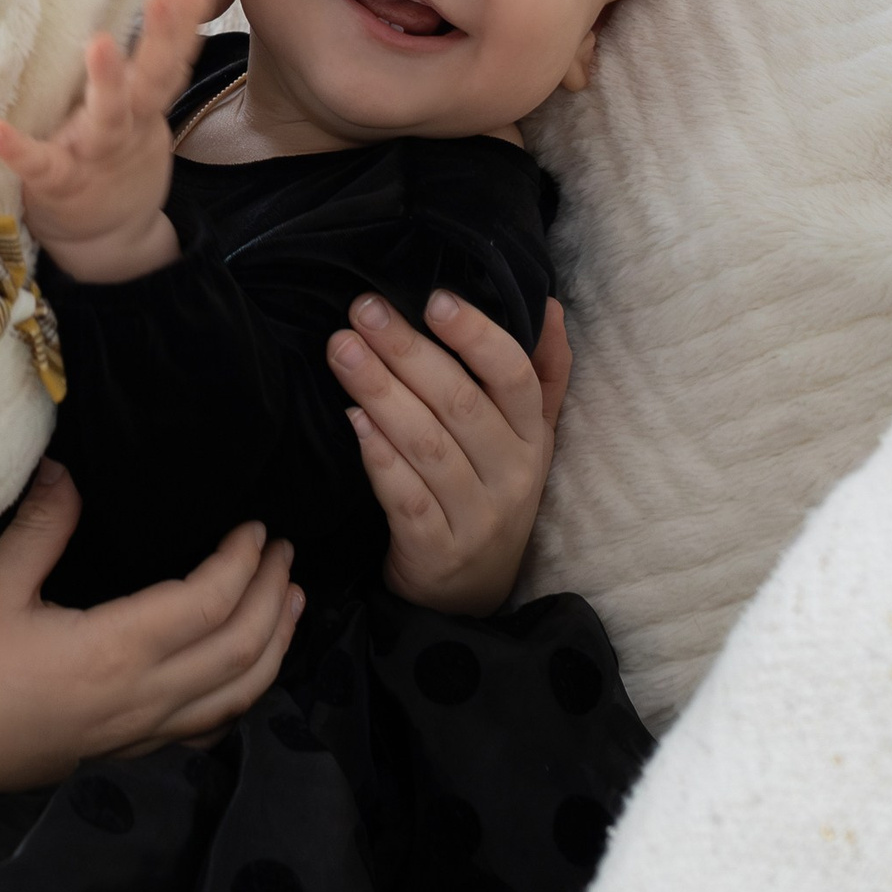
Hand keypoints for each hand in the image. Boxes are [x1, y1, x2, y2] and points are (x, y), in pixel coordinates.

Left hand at [0, 0, 210, 283]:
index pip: (168, 60)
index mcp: (140, 106)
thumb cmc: (114, 160)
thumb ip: (145, 70)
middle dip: (161, 37)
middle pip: (151, 79)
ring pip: (110, 116)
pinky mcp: (60, 183)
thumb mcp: (139, 116)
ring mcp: (95, 154)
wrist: (110, 239)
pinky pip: (39, 165)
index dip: (184, 25)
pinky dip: (17, 150)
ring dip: (109, 81)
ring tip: (102, 42)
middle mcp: (125, 125)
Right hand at [0, 460, 300, 842]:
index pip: (209, 602)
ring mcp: (140, 731)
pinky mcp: (129, 751)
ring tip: (293, 606)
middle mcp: (142, 697)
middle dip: (274, 597)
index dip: (243, 562)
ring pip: (238, 695)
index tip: (257, 529)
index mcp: (115, 650)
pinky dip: (242, 695)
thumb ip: (42, 528)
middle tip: (285, 554)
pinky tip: (248, 674)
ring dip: (275, 647)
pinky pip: (208, 726)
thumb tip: (69, 471)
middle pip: (241, 648)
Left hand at [334, 290, 570, 616]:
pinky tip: (351, 420)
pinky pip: (405, 497)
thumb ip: (541, 372)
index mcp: (532, 438)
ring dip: (381, 392)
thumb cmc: (489, 492)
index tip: (434, 298)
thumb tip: (547, 304)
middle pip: (460, 405)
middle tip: (363, 310)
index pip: (516, 378)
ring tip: (343, 350)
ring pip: (427, 446)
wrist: (468, 594)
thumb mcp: (525, 437)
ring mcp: (475, 517)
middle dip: (408, 352)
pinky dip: (378, 456)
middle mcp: (511, 476)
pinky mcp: (434, 550)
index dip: (477, 336)